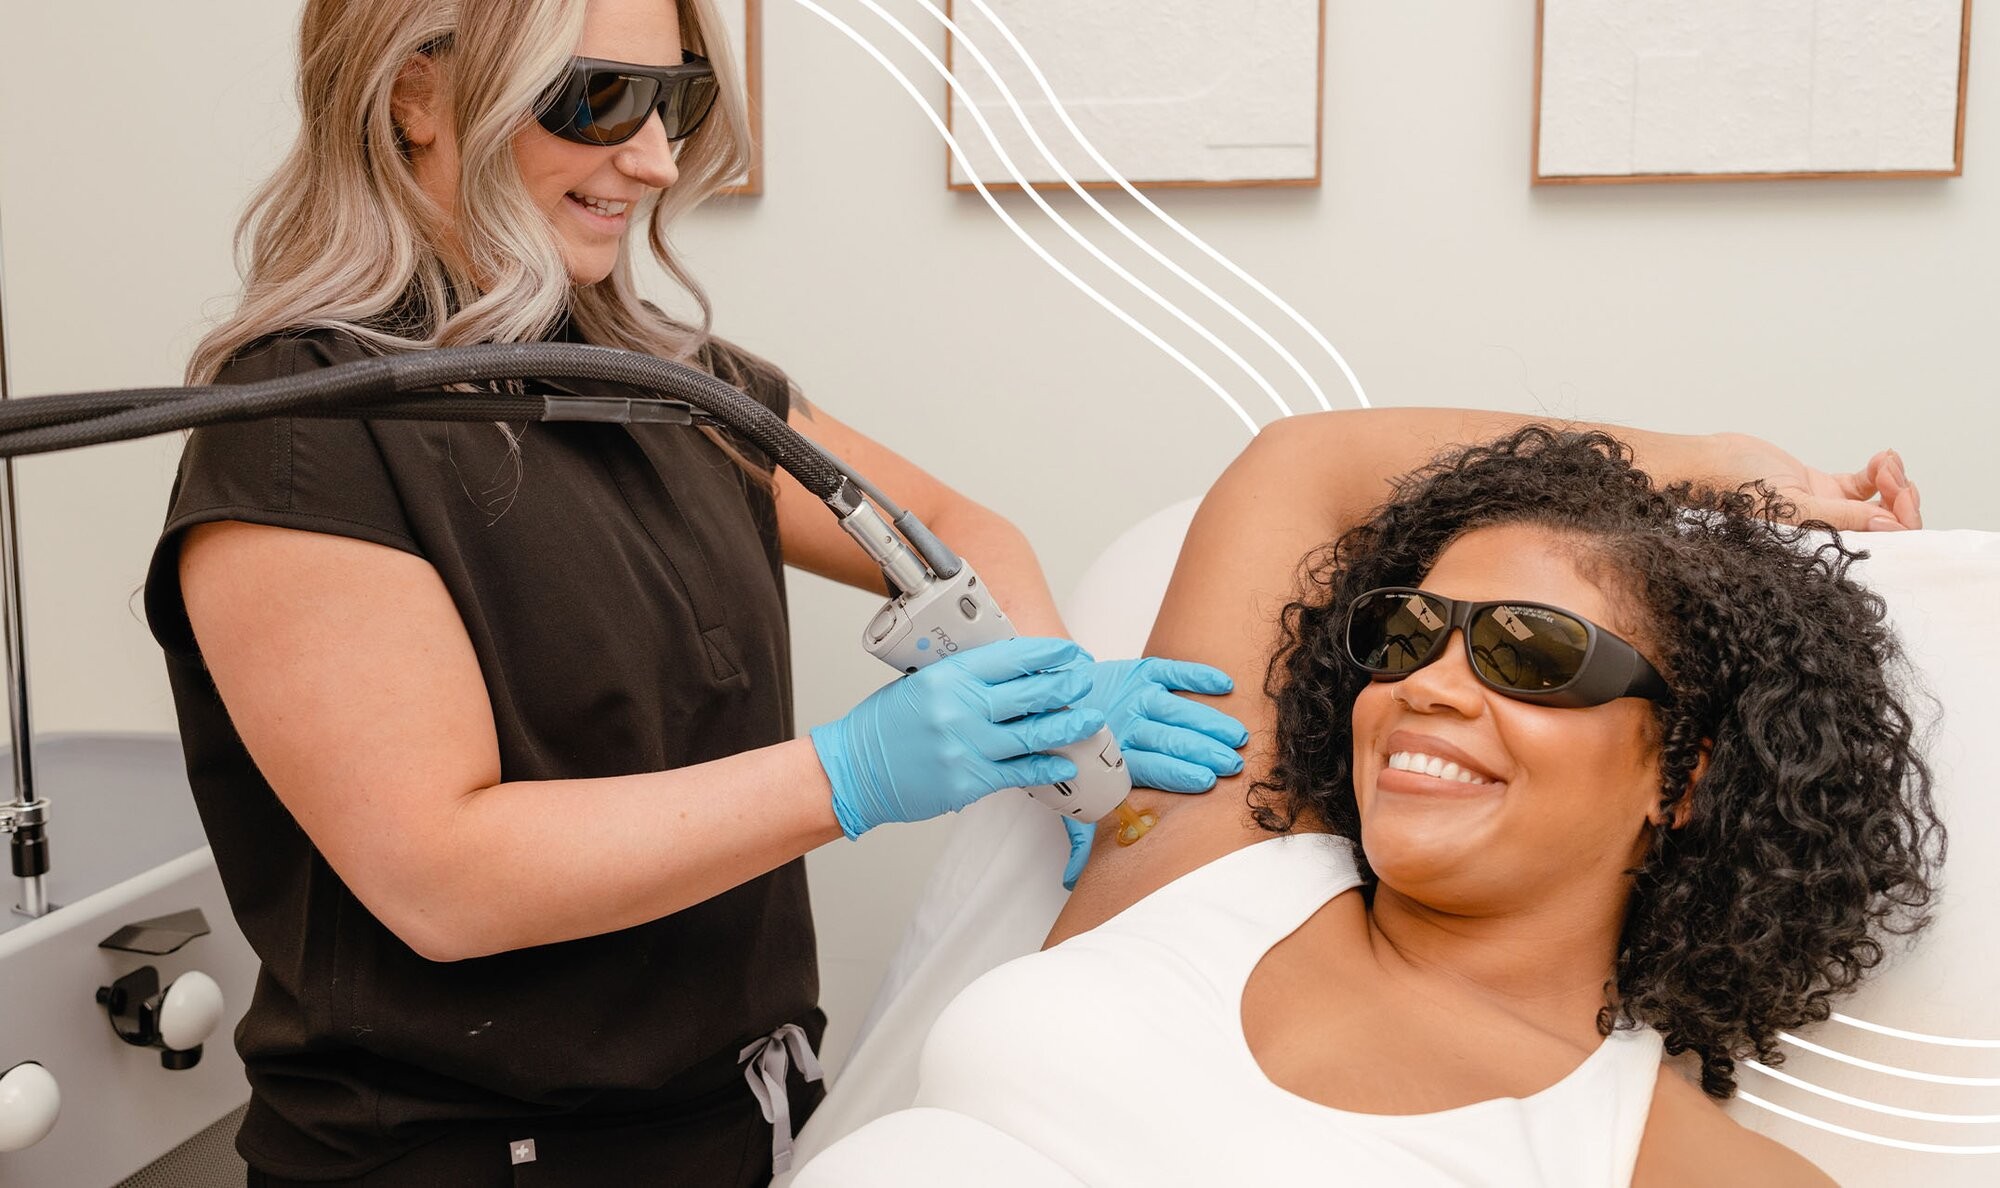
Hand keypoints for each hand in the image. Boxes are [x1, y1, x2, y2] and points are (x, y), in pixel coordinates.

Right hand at [811, 637, 1104, 838]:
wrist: (852, 771)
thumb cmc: (883, 728)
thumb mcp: (919, 685)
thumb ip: (961, 679)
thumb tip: (1009, 674)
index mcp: (947, 677)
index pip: (1010, 657)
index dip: (1047, 654)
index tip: (1069, 653)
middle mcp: (960, 708)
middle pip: (1029, 692)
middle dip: (1065, 686)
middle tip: (1085, 682)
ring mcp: (966, 746)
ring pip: (1032, 733)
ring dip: (1068, 725)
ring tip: (1091, 719)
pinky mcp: (968, 781)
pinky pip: (1019, 772)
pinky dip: (1046, 767)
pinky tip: (1065, 763)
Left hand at [1058, 657, 1249, 888]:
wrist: (1049, 701)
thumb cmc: (1072, 756)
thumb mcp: (1071, 796)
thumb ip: (1079, 836)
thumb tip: (1070, 883)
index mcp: (1111, 758)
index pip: (1150, 765)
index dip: (1178, 772)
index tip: (1206, 780)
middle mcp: (1126, 723)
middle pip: (1169, 738)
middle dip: (1203, 751)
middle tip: (1233, 763)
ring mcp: (1135, 695)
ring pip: (1177, 708)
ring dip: (1210, 721)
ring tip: (1238, 736)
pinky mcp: (1140, 672)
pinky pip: (1172, 671)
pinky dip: (1198, 676)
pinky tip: (1226, 686)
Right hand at [1711, 433, 1920, 531]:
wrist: (1708, 464)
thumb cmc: (1734, 491)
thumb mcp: (1793, 507)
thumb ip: (1844, 517)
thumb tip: (1892, 525)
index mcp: (1823, 547)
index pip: (1880, 546)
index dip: (1901, 522)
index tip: (1901, 497)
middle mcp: (1829, 532)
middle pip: (1887, 525)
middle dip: (1901, 498)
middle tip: (1895, 476)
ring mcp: (1827, 509)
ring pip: (1880, 503)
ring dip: (1893, 481)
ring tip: (1886, 462)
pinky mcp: (1820, 488)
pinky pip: (1863, 485)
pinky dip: (1879, 471)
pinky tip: (1881, 458)